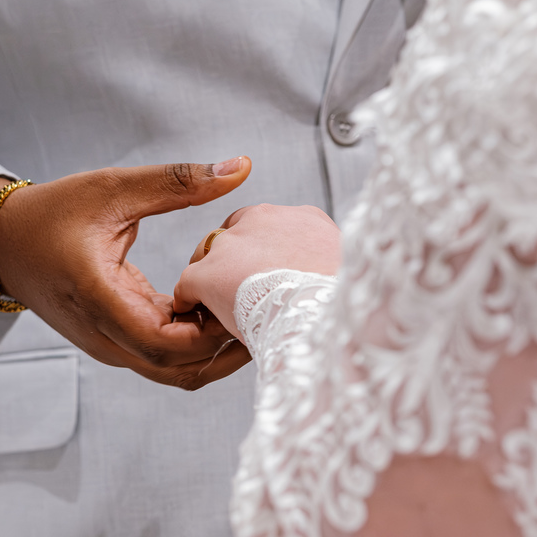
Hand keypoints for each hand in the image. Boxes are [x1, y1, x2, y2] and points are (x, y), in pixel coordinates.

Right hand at [0, 158, 253, 389]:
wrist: (5, 243)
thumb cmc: (53, 213)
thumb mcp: (114, 188)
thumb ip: (179, 181)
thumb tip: (240, 167)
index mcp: (98, 297)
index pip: (163, 342)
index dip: (208, 330)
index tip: (239, 295)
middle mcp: (104, 335)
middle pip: (177, 371)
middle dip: (225, 348)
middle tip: (262, 309)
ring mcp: (110, 346)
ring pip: (174, 373)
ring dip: (214, 352)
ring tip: (245, 311)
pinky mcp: (117, 344)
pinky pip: (164, 360)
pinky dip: (196, 345)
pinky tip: (219, 310)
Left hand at [173, 204, 341, 337]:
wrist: (334, 317)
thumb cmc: (348, 304)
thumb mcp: (347, 269)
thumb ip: (325, 263)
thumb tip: (327, 282)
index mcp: (301, 218)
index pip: (265, 225)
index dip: (258, 251)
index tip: (260, 273)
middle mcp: (264, 221)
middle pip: (234, 236)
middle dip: (233, 262)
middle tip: (237, 291)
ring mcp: (234, 245)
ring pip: (210, 259)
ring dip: (212, 282)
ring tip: (217, 308)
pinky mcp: (211, 273)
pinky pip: (188, 285)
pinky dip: (188, 300)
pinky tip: (193, 315)